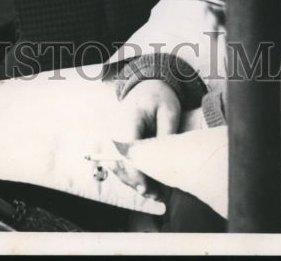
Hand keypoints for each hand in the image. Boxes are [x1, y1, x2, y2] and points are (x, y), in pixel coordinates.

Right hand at [106, 80, 181, 198]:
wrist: (148, 85)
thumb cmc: (160, 97)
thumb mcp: (169, 112)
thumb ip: (165, 135)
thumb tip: (161, 162)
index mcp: (128, 117)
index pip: (125, 150)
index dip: (135, 172)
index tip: (149, 188)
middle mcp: (114, 125)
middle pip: (117, 161)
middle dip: (134, 181)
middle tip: (155, 195)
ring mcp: (111, 132)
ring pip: (114, 164)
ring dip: (131, 180)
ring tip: (153, 192)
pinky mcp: (112, 138)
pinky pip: (115, 160)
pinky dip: (128, 173)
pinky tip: (144, 182)